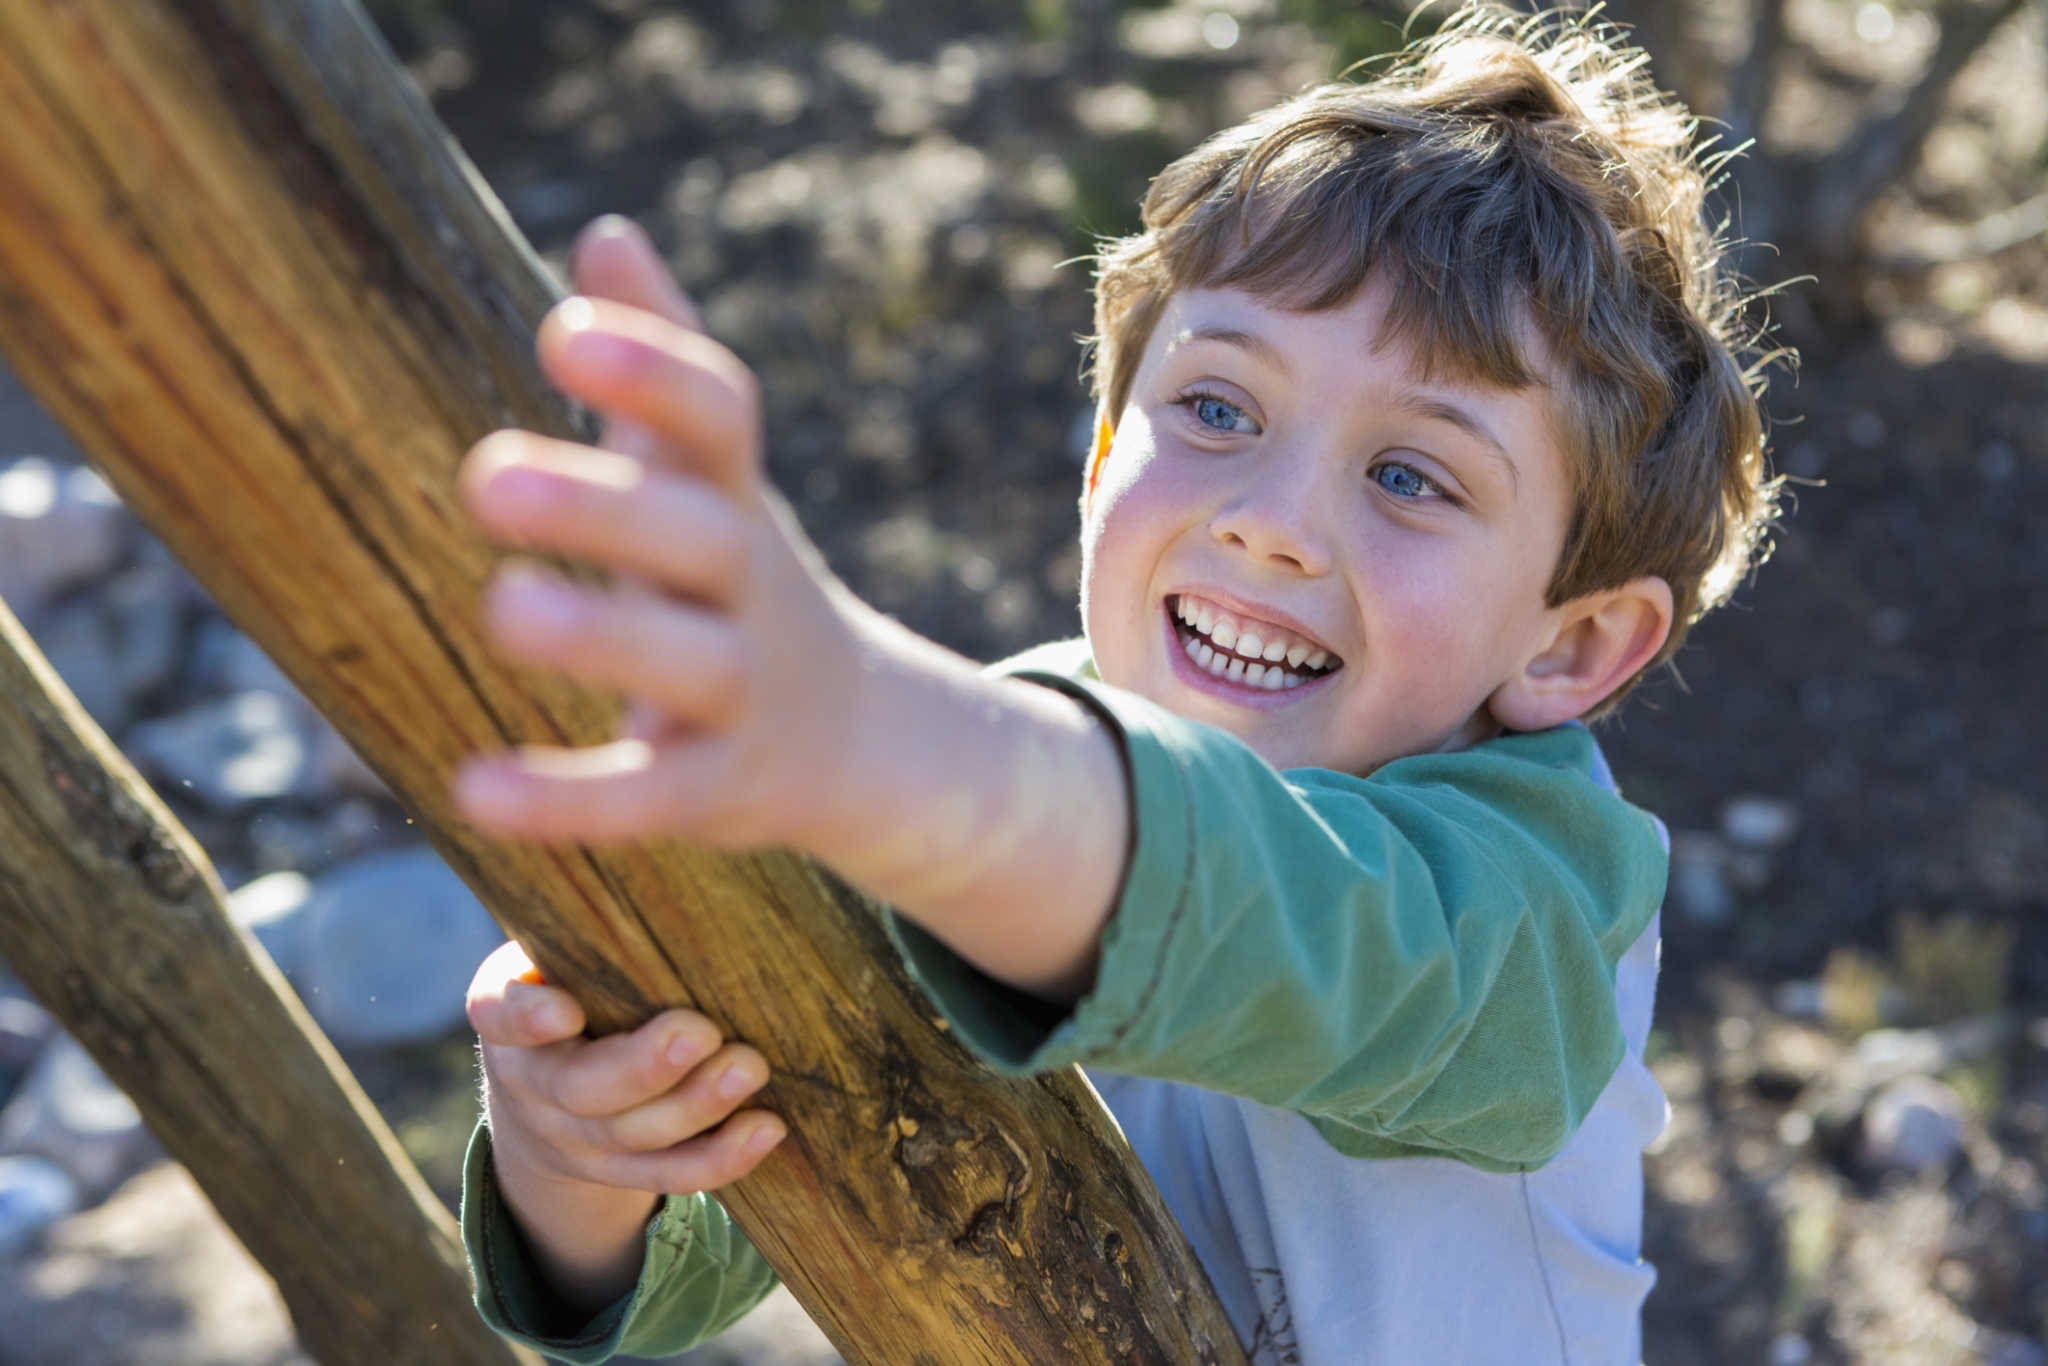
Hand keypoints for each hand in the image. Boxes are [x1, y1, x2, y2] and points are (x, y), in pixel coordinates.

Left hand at [453, 216, 1128, 999]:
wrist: (848, 736)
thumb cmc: (731, 577)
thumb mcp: (706, 474)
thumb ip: (657, 360)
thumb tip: (605, 231)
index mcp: (733, 498)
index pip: (721, 416)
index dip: (656, 370)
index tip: (562, 329)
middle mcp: (750, 589)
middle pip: (704, 537)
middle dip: (608, 505)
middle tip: (486, 477)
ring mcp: (741, 693)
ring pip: (688, 666)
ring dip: (601, 636)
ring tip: (500, 607)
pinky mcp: (714, 789)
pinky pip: (650, 797)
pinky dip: (570, 797)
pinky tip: (473, 786)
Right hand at [469, 940, 784, 1309]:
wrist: (543, 1093)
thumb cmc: (574, 985)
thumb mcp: (561, 953)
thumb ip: (597, 930)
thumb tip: (676, 871)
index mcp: (508, 1014)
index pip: (501, 1014)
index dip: (528, 1018)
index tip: (566, 1010)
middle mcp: (533, 1084)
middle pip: (582, 1087)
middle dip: (645, 1066)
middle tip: (703, 1032)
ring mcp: (574, 1136)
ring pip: (632, 1135)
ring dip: (697, 1106)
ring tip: (749, 1070)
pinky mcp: (617, 1170)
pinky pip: (667, 1173)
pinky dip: (720, 1158)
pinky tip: (766, 1128)